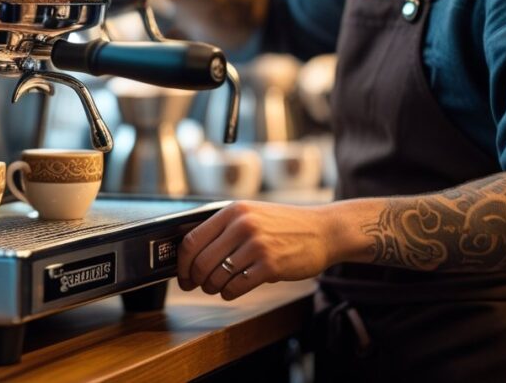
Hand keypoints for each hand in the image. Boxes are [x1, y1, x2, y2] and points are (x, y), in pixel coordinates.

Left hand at [177, 201, 336, 300]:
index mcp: (233, 211)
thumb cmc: (284, 225)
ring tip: (217, 287)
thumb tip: (192, 253)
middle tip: (197, 285)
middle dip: (195, 279)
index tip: (182, 274)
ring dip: (213, 287)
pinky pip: (237, 286)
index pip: (192, 240)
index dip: (182, 263)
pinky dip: (229, 293)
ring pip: (218, 276)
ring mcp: (257, 245)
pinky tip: (232, 291)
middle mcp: (243, 225)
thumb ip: (224, 228)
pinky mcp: (271, 265)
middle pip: (201, 261)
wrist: (323, 230)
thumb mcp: (251, 214)